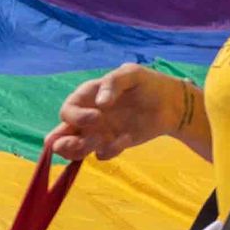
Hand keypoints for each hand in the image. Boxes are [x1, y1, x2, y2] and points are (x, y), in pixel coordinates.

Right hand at [43, 63, 194, 160]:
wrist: (171, 103)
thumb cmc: (149, 83)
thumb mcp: (132, 74)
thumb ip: (113, 82)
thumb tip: (100, 103)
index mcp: (87, 96)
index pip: (67, 111)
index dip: (76, 118)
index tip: (97, 117)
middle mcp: (87, 116)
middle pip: (58, 137)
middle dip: (64, 144)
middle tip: (87, 141)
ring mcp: (97, 132)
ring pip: (72, 150)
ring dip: (82, 151)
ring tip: (104, 141)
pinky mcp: (111, 145)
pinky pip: (100, 155)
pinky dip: (110, 151)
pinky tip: (127, 139)